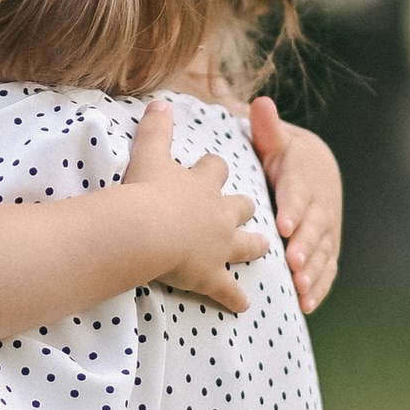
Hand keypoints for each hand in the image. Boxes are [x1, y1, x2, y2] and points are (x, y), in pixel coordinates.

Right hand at [120, 99, 268, 310]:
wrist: (146, 229)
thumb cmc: (145, 190)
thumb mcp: (148, 153)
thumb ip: (155, 128)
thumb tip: (159, 102)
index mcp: (203, 184)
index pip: (216, 169)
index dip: (214, 167)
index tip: (212, 166)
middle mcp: (219, 213)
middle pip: (242, 205)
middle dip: (244, 206)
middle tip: (246, 208)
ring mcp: (219, 246)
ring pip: (246, 245)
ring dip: (254, 246)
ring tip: (263, 248)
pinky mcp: (211, 275)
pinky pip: (228, 290)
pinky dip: (235, 299)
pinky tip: (244, 307)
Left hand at [248, 98, 342, 313]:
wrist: (314, 165)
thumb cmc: (282, 154)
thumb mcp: (275, 139)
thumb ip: (268, 128)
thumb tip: (260, 103)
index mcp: (307, 174)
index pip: (300, 191)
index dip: (294, 208)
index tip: (283, 224)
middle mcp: (323, 202)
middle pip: (315, 225)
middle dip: (306, 244)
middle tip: (293, 262)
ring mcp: (328, 226)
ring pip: (323, 249)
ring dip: (313, 270)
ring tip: (300, 288)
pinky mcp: (328, 245)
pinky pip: (327, 266)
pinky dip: (320, 284)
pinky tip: (308, 303)